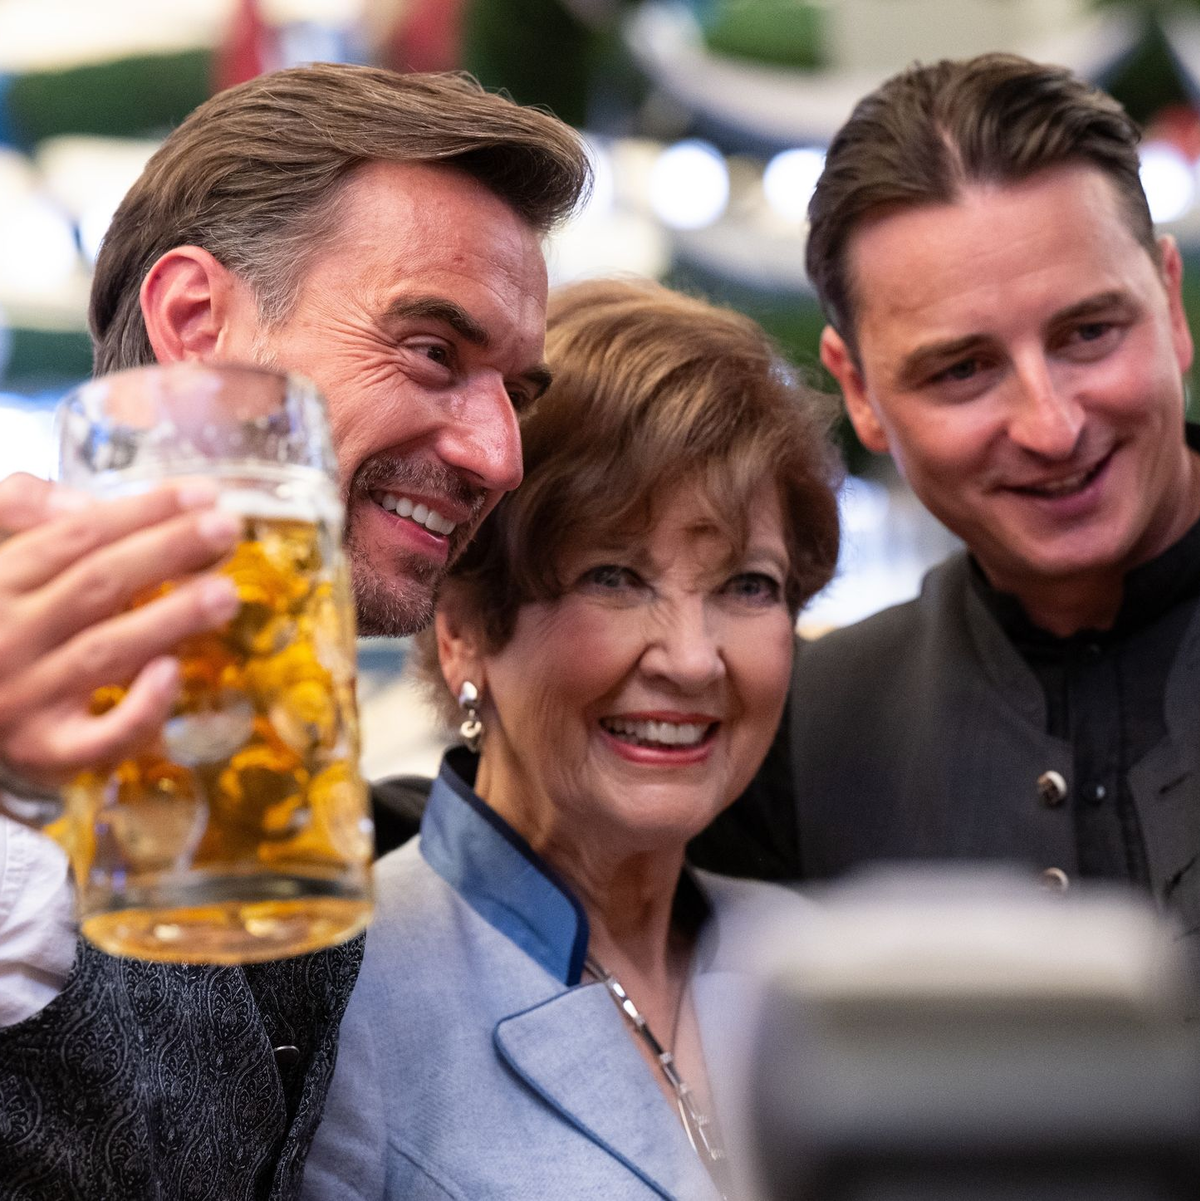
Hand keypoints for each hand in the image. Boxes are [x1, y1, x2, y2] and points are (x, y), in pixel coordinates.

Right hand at [0, 473, 241, 795]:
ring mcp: (25, 698)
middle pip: (97, 585)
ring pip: (105, 651)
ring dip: (170, 619)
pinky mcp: (47, 750)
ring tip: (225, 592)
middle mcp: (7, 637)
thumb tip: (82, 501)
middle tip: (227, 528)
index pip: (76, 536)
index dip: (143, 512)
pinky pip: (99, 736)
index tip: (204, 494)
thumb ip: (21, 514)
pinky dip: (138, 707)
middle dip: (167, 551)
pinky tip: (172, 671)